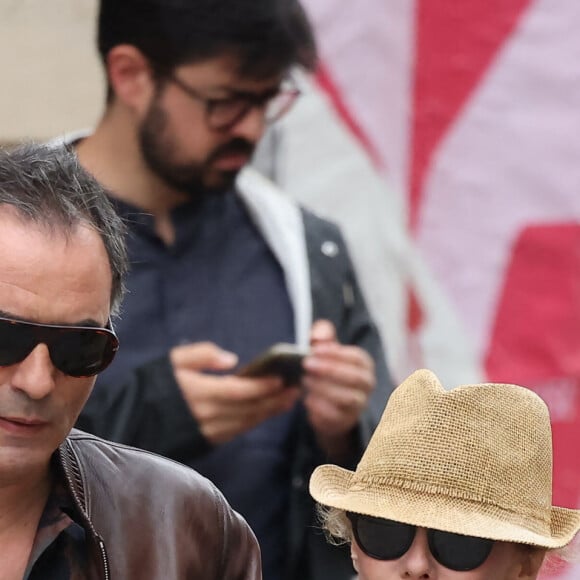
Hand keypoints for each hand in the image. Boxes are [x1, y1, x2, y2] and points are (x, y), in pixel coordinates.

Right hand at [170, 342, 299, 444]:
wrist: (135, 418)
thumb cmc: (157, 384)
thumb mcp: (174, 360)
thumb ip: (201, 354)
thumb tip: (231, 359)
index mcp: (198, 393)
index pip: (237, 391)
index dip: (261, 386)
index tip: (281, 378)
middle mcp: (206, 415)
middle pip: (248, 409)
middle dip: (274, 399)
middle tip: (296, 387)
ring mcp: (209, 431)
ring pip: (247, 422)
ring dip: (270, 411)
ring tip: (290, 398)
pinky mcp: (209, 440)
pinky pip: (239, 430)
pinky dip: (256, 420)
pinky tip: (269, 410)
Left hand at [302, 320, 374, 457]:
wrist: (327, 404)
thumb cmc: (327, 368)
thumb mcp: (325, 349)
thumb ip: (323, 335)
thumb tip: (317, 336)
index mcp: (364, 364)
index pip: (357, 357)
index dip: (336, 353)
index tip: (314, 349)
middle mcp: (367, 385)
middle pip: (355, 378)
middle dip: (329, 370)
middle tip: (306, 364)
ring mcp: (359, 405)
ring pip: (347, 398)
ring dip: (324, 388)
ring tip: (305, 380)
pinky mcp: (345, 421)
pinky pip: (336, 416)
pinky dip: (320, 407)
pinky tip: (307, 399)